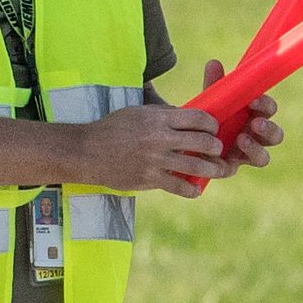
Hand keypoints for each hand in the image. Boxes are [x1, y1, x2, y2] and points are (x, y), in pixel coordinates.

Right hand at [73, 102, 232, 197]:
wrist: (86, 152)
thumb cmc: (112, 129)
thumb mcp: (137, 112)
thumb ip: (162, 114)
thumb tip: (186, 114)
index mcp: (158, 118)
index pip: (198, 118)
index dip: (212, 124)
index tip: (213, 129)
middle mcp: (159, 138)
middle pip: (203, 142)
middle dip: (216, 146)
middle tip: (217, 150)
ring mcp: (154, 160)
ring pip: (196, 166)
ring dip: (212, 169)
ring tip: (217, 170)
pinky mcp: (148, 179)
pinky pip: (178, 186)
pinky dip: (191, 190)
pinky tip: (195, 190)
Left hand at [197, 59, 282, 169]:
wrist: (185, 138)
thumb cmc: (206, 116)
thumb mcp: (210, 101)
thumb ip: (213, 85)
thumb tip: (213, 63)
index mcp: (253, 116)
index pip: (268, 109)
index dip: (265, 105)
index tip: (253, 100)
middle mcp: (254, 137)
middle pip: (275, 135)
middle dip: (269, 129)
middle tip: (255, 123)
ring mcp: (244, 154)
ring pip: (264, 158)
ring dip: (256, 148)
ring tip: (241, 139)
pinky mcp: (231, 167)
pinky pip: (237, 170)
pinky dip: (232, 164)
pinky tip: (224, 155)